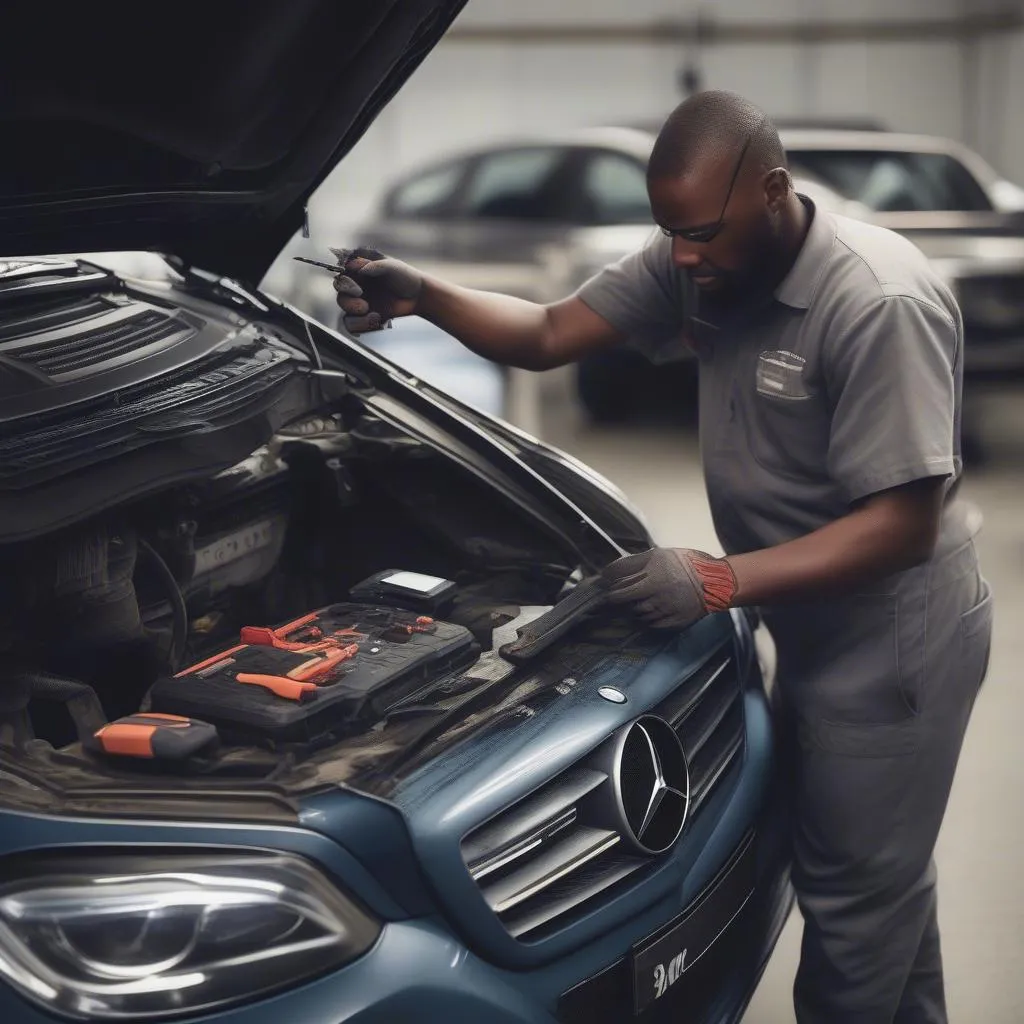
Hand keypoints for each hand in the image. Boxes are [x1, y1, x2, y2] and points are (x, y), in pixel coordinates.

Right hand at [331, 247, 423, 333]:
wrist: (417, 296)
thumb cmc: (405, 277)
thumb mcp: (393, 267)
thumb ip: (376, 266)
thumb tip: (359, 267)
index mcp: (359, 271)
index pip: (341, 276)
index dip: (345, 284)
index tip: (357, 290)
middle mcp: (356, 286)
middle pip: (341, 296)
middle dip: (349, 303)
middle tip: (364, 306)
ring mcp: (359, 303)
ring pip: (345, 314)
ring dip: (356, 318)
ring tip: (374, 317)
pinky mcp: (364, 318)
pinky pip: (353, 325)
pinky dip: (362, 326)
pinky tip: (377, 322)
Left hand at [600, 547, 736, 630]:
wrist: (715, 582)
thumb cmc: (685, 563)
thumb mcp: (658, 555)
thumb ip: (633, 563)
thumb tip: (608, 572)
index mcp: (653, 578)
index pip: (620, 590)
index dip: (609, 589)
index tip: (605, 587)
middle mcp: (657, 597)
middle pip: (625, 604)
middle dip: (618, 600)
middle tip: (617, 596)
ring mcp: (665, 612)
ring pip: (637, 614)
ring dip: (633, 608)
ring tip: (641, 599)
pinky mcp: (673, 624)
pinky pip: (651, 624)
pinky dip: (647, 618)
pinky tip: (652, 609)